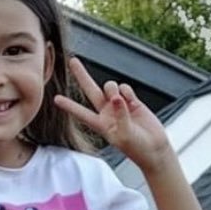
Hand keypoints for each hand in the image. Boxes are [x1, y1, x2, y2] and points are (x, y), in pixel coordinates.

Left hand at [55, 57, 173, 171]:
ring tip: (121, 101)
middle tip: (73, 61)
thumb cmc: (137, 148)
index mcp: (101, 124)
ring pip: (110, 86)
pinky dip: (127, 92)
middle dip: (82, 75)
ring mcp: (119, 105)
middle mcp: (107, 112)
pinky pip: (125, 87)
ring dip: (114, 89)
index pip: (81, 113)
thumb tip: (117, 97)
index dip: (69, 106)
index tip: (56, 99)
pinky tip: (132, 102)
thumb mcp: (125, 135)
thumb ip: (120, 115)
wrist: (154, 148)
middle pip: (91, 90)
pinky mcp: (131, 100)